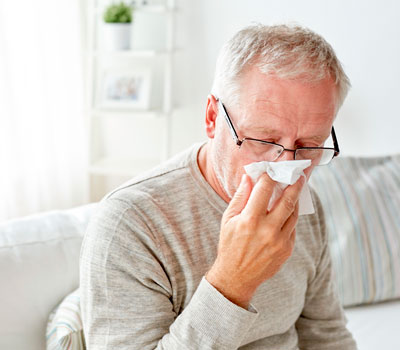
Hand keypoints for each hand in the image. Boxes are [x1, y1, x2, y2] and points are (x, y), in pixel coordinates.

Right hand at [205, 173, 303, 308]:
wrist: (236, 276)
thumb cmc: (229, 245)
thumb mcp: (228, 219)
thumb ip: (240, 197)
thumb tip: (248, 177)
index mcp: (250, 220)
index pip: (264, 189)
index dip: (269, 177)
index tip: (271, 171)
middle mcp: (268, 230)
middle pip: (287, 200)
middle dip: (294, 185)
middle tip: (298, 176)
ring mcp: (280, 242)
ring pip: (294, 214)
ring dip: (295, 201)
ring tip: (295, 191)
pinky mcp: (287, 250)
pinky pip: (292, 229)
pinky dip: (290, 218)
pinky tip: (286, 212)